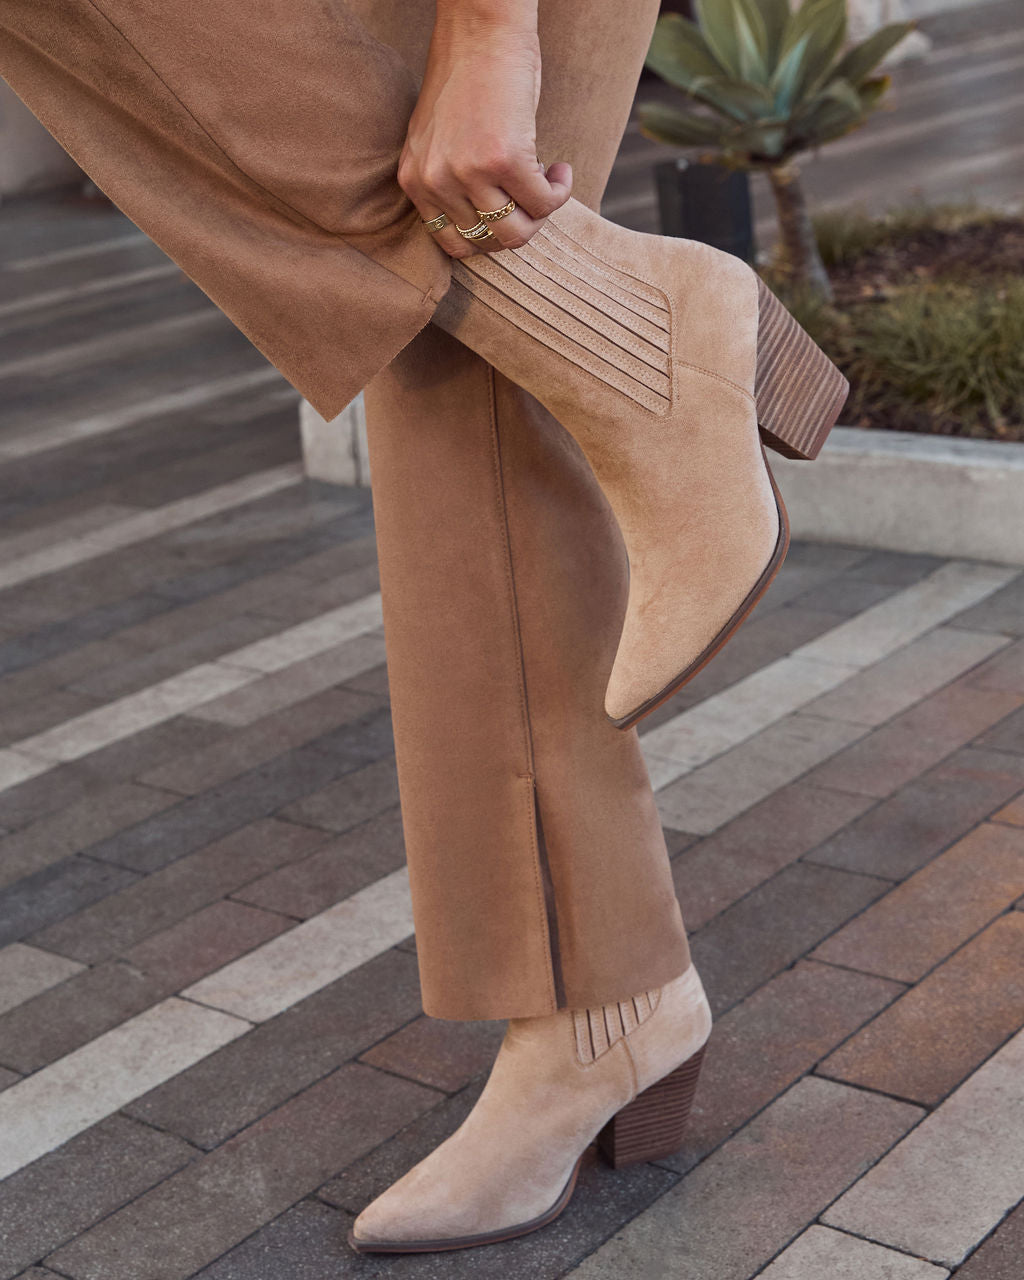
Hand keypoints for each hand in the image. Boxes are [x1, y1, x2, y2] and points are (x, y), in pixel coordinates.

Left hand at [398, 16, 571, 257]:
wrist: (481, 28)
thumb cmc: (467, 76)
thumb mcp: (441, 139)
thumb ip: (449, 180)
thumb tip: (486, 218)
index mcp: (415, 180)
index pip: (455, 243)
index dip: (490, 235)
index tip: (508, 212)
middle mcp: (435, 181)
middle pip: (488, 242)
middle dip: (519, 226)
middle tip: (533, 199)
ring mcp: (467, 172)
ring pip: (516, 232)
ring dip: (541, 214)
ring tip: (548, 184)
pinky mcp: (503, 159)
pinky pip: (542, 203)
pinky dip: (559, 193)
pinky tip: (560, 170)